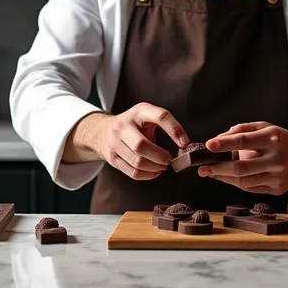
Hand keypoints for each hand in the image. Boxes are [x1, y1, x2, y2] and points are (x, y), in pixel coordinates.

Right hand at [73, 103, 189, 180]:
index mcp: (138, 111)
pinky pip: (132, 172)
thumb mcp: (147, 116)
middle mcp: (123, 126)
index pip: (160, 116)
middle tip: (169, 159)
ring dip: (155, 167)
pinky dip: (148, 175)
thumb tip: (184, 144)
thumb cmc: (133, 124)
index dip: (174, 130)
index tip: (184, 143)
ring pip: (137, 162)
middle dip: (160, 156)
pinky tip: (154, 171)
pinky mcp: (112, 159)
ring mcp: (114, 143)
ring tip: (162, 166)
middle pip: (141, 146)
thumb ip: (164, 125)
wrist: (103, 131)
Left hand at [198, 123, 287, 195]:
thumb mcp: (265, 127)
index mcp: (273, 139)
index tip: (208, 146)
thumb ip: (241, 130)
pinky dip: (236, 183)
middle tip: (202, 168)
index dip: (225, 144)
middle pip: (241, 167)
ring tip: (211, 172)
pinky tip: (227, 177)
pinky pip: (250, 188)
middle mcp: (277, 159)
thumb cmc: (280, 140)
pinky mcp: (277, 189)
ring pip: (243, 181)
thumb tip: (218, 139)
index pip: (244, 141)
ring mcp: (278, 177)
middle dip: (218, 168)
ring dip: (224, 177)